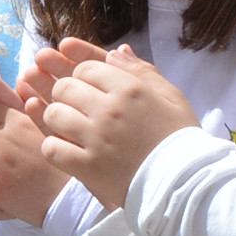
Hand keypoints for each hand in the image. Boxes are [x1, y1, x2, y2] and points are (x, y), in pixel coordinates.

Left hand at [34, 39, 200, 208]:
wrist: (184, 184)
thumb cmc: (179, 137)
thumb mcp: (170, 96)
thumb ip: (142, 70)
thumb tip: (116, 51)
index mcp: (129, 88)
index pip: (85, 68)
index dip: (82, 75)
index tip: (88, 87)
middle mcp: (109, 109)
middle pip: (64, 88)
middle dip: (65, 93)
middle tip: (75, 106)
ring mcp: (96, 139)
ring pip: (53, 115)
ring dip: (57, 118)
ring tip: (68, 127)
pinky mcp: (87, 167)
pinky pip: (52, 148)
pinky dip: (53, 147)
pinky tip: (66, 149)